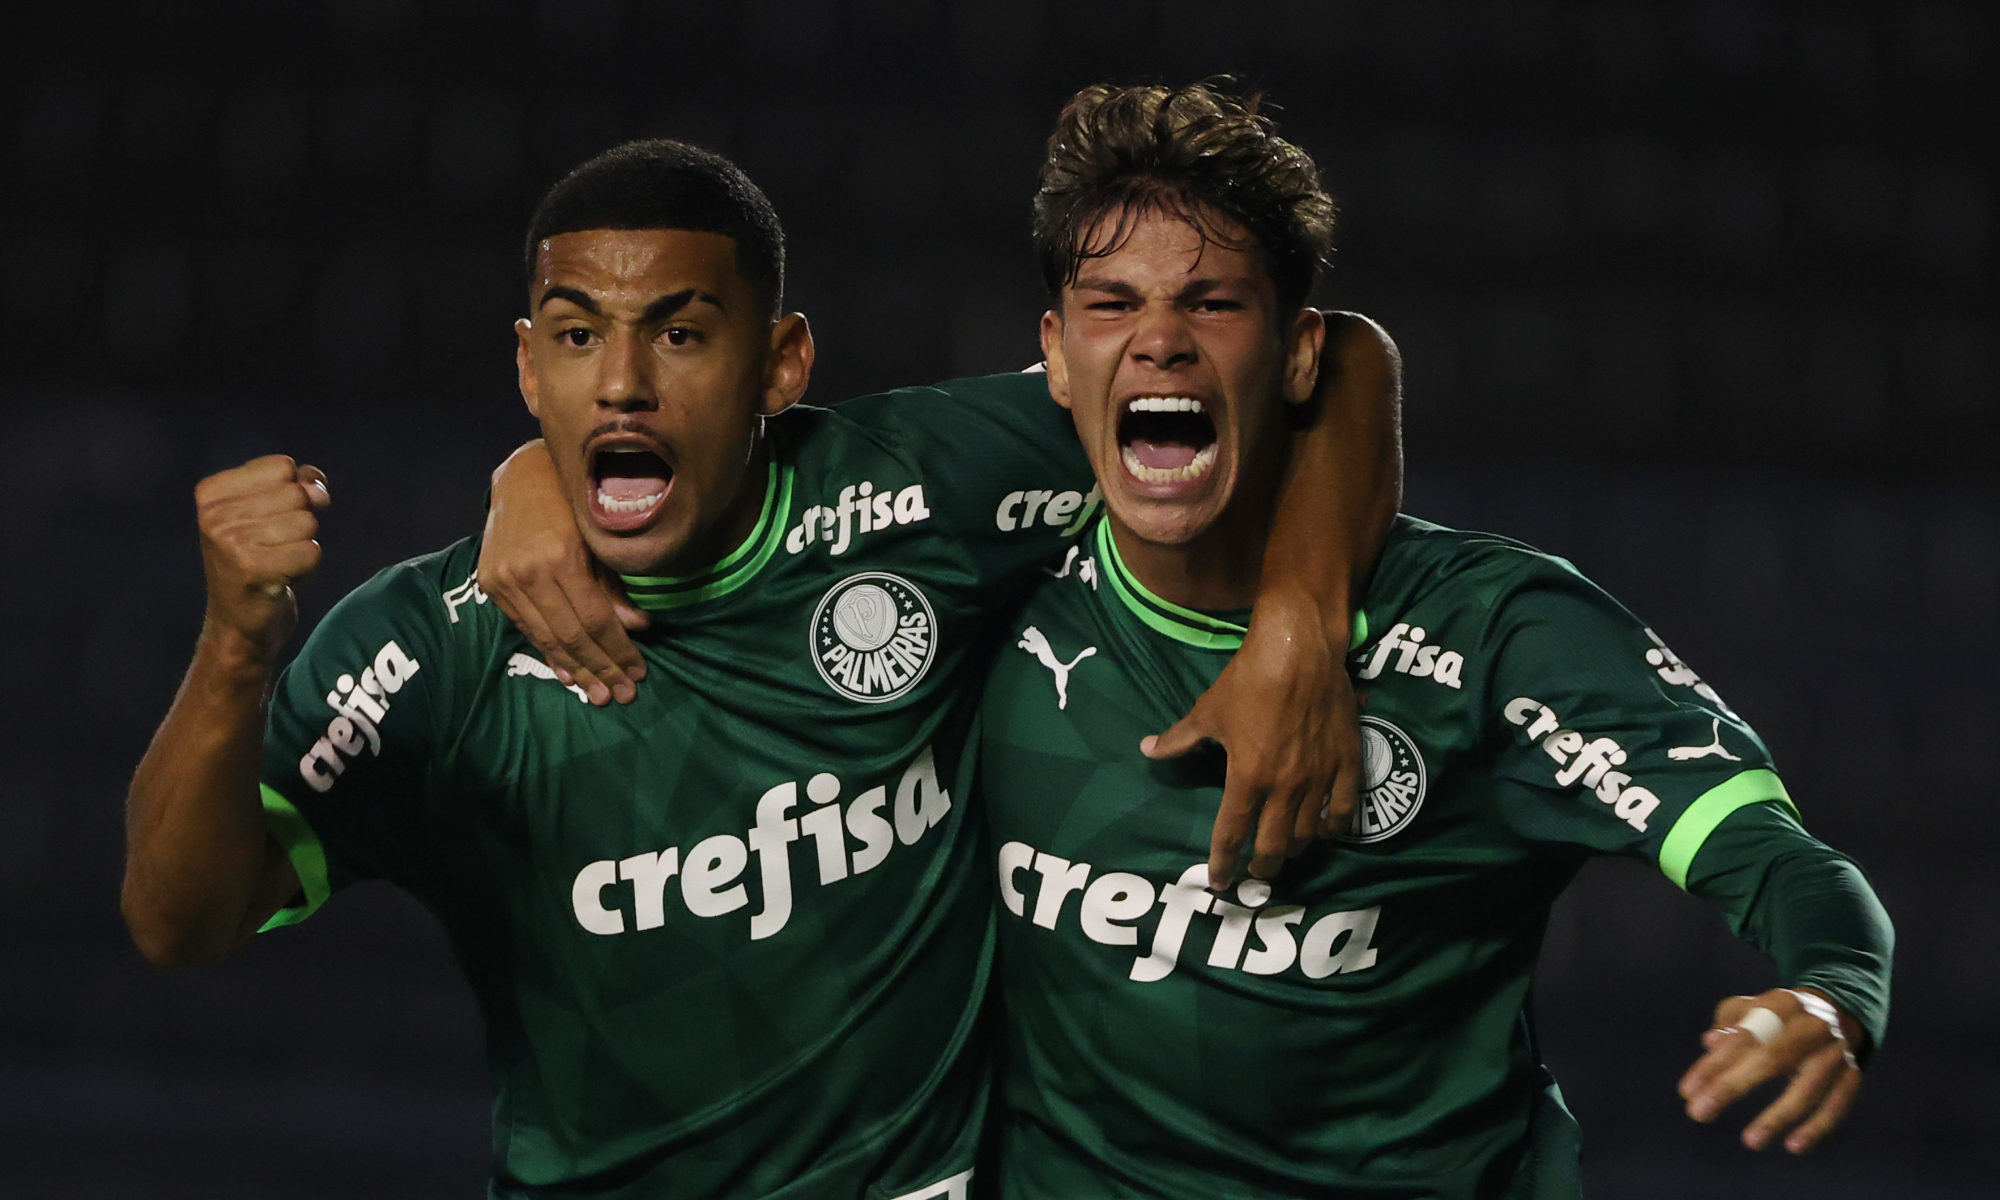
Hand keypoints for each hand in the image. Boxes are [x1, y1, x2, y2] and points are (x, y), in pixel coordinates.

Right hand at [195, 455, 330, 660]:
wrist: (240, 622)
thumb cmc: (260, 560)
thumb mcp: (270, 512)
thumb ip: (298, 484)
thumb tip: (317, 486)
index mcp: (211, 492)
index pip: (283, 466)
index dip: (295, 491)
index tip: (271, 520)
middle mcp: (213, 515)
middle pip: (297, 494)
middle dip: (301, 522)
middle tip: (274, 547)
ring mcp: (229, 543)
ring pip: (307, 523)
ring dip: (304, 546)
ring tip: (277, 563)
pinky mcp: (251, 571)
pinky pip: (311, 552)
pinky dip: (307, 568)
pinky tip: (282, 579)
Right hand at [478, 440, 648, 704]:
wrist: (521, 477)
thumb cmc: (573, 503)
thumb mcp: (601, 537)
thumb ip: (616, 585)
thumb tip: (639, 627)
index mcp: (562, 556)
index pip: (596, 619)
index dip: (618, 650)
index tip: (639, 672)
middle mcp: (529, 572)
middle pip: (572, 635)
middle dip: (601, 668)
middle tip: (623, 694)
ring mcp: (505, 579)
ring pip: (547, 638)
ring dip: (576, 670)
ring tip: (598, 694)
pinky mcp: (491, 583)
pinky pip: (525, 628)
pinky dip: (548, 652)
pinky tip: (567, 673)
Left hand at [1144, 589, 1357, 888]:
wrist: (1300, 650)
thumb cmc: (1249, 679)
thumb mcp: (1208, 711)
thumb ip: (1180, 739)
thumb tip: (1147, 750)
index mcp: (1248, 777)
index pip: (1232, 833)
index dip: (1223, 861)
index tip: (1218, 881)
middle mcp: (1285, 786)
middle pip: (1274, 845)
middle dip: (1262, 867)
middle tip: (1256, 875)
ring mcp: (1320, 777)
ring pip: (1309, 834)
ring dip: (1295, 850)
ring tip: (1286, 855)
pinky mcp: (1347, 763)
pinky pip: (1344, 810)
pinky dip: (1333, 828)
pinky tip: (1325, 833)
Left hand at [1678, 986, 1864, 1153]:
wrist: (1838, 1011)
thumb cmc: (1778, 1017)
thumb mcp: (1751, 1009)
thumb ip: (1728, 1024)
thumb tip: (1710, 1043)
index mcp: (1780, 1005)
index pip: (1741, 1036)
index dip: (1713, 1064)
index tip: (1687, 1091)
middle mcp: (1810, 1026)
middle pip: (1771, 1059)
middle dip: (1732, 1087)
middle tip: (1699, 1113)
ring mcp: (1834, 1052)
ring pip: (1807, 1088)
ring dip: (1777, 1117)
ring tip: (1750, 1141)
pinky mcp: (1852, 1075)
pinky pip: (1836, 1105)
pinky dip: (1817, 1127)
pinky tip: (1794, 1146)